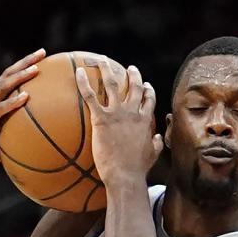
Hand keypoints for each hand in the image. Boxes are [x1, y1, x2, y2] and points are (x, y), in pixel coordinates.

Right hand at [0, 50, 44, 182]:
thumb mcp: (10, 136)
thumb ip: (22, 127)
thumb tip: (47, 129)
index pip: (11, 77)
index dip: (25, 64)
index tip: (42, 55)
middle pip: (8, 74)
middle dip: (25, 62)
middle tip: (42, 52)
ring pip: (3, 87)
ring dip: (20, 76)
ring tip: (36, 69)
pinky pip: (0, 110)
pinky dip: (13, 102)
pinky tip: (26, 97)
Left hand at [75, 58, 161, 184]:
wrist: (125, 176)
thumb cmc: (138, 169)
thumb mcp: (152, 155)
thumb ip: (156, 143)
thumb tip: (158, 137)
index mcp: (145, 121)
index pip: (149, 100)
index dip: (148, 91)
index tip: (146, 85)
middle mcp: (132, 113)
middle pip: (134, 87)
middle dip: (133, 75)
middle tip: (130, 68)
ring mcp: (117, 114)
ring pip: (113, 84)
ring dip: (108, 69)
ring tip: (103, 60)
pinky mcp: (101, 120)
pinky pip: (91, 96)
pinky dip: (84, 82)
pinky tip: (79, 71)